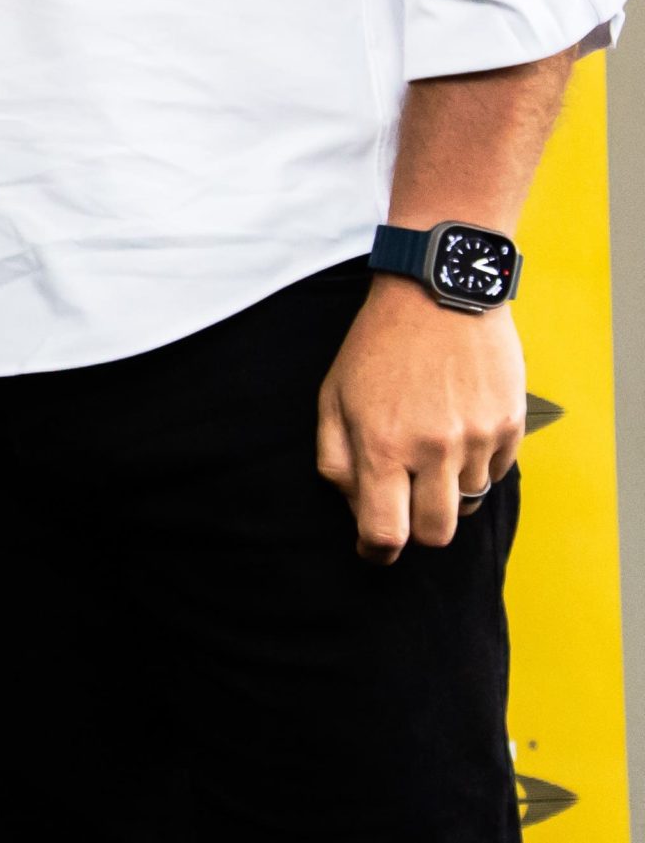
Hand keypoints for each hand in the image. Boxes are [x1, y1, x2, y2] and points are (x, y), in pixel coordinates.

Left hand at [316, 274, 524, 563]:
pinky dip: (475, 463)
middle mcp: (433, 449)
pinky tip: (457, 425)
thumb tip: (355, 509)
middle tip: (406, 500)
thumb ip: (335, 459)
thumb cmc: (378, 346)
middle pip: (434, 534)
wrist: (438, 293)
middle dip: (416, 527)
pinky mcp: (510, 427)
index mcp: (382, 445)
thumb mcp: (333, 395)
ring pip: (466, 503)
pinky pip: (495, 473)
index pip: (385, 534)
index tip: (374, 549)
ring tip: (430, 443)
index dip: (376, 551)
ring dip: (446, 488)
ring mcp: (477, 440)